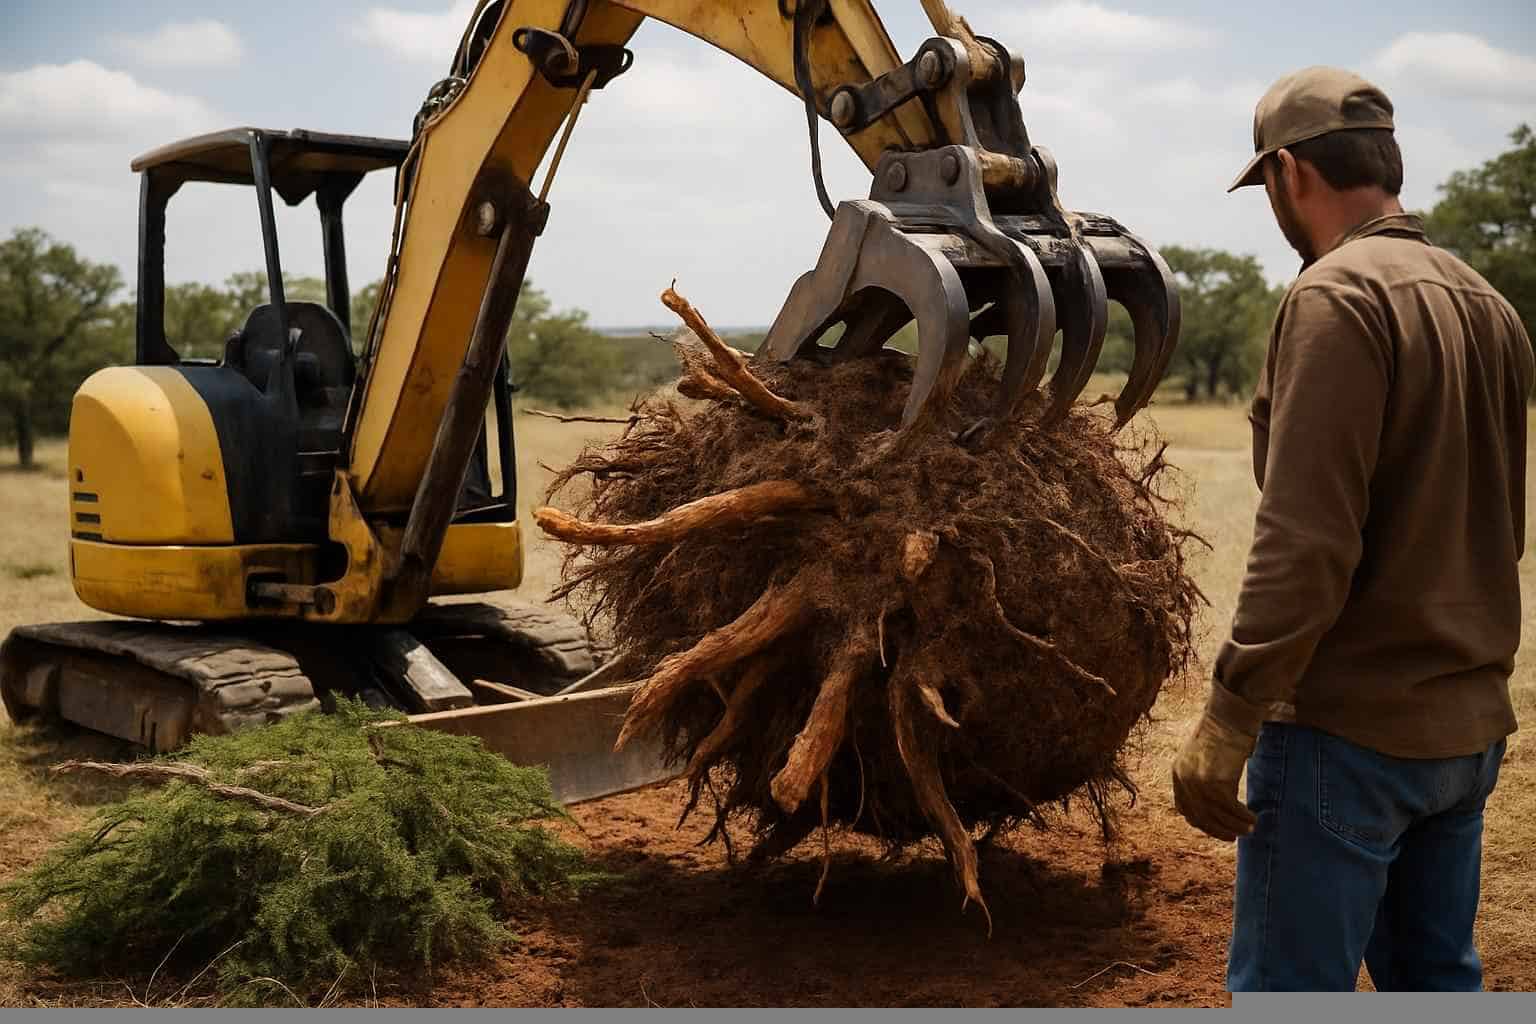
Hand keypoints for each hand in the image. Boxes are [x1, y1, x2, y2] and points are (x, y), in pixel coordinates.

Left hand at [1171, 686, 1263, 840]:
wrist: (1229, 716)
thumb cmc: (1221, 732)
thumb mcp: (1202, 755)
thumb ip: (1201, 775)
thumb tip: (1215, 798)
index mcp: (1177, 772)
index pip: (1185, 808)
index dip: (1202, 822)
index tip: (1217, 829)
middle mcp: (1184, 780)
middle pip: (1201, 816)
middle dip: (1219, 830)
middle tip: (1235, 836)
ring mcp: (1200, 782)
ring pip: (1218, 816)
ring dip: (1235, 826)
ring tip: (1250, 829)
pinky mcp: (1218, 782)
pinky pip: (1232, 808)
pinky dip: (1243, 816)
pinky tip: (1253, 817)